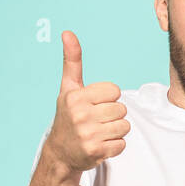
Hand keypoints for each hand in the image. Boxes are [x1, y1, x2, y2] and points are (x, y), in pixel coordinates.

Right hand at [46, 30, 130, 171]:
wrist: (60, 153)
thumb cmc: (68, 116)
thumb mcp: (68, 88)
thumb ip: (72, 61)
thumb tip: (67, 32)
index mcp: (76, 97)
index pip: (114, 91)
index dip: (109, 98)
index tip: (95, 105)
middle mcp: (80, 115)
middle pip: (122, 109)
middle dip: (113, 115)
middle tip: (97, 121)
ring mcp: (88, 135)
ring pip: (124, 126)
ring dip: (116, 131)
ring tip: (99, 132)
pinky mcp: (96, 152)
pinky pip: (122, 144)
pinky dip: (115, 146)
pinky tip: (100, 145)